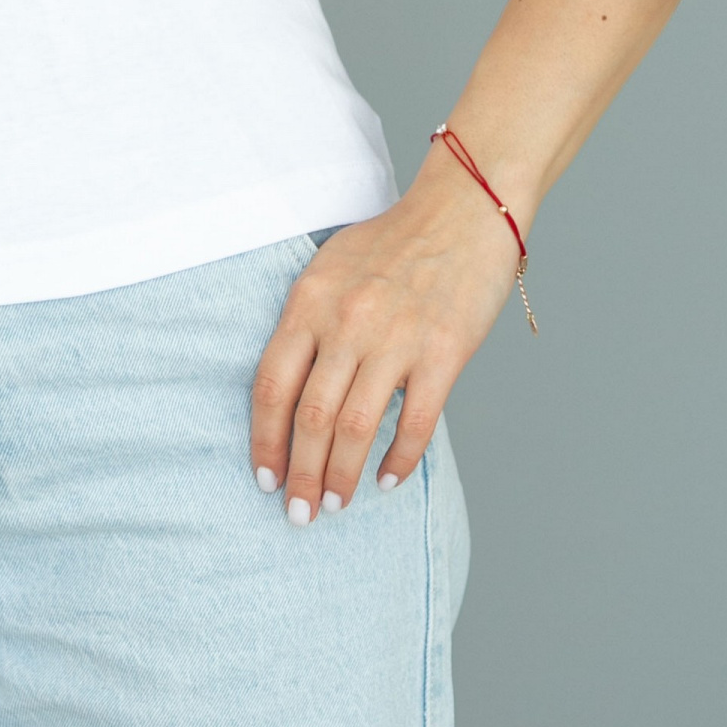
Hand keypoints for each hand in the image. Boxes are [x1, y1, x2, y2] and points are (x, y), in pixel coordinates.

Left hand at [248, 147, 525, 517]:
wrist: (462, 212)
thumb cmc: (392, 243)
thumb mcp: (329, 268)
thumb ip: (307, 323)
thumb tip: (286, 392)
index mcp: (310, 301)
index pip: (273, 385)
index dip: (264, 440)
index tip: (264, 478)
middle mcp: (346, 322)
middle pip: (311, 417)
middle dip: (300, 475)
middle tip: (298, 514)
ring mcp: (395, 339)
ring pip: (356, 428)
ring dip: (341, 476)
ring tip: (335, 505)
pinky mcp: (443, 353)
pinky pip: (415, 423)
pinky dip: (398, 461)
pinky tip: (386, 481)